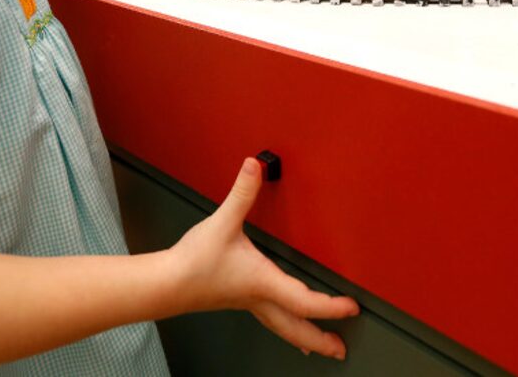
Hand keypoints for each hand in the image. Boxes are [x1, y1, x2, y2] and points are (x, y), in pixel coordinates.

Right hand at [170, 158, 359, 358]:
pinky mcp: (237, 300)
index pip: (305, 302)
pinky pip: (269, 317)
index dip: (330, 307)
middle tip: (339, 350)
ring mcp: (248, 302)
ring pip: (282, 327)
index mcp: (263, 282)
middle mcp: (259, 297)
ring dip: (303, 338)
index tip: (351, 307)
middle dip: (320, 340)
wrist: (166, 283)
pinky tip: (281, 322)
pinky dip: (283, 325)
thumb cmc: (193, 262)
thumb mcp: (223, 222)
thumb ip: (241, 193)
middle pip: (296, 327)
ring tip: (318, 348)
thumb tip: (253, 168)